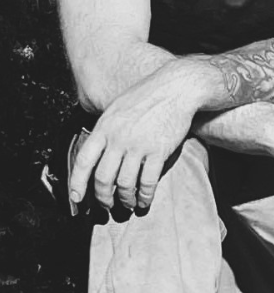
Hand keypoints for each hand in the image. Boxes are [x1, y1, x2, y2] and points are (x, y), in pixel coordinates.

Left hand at [68, 60, 203, 211]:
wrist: (177, 87)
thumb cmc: (149, 95)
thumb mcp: (118, 106)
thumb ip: (106, 128)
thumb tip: (97, 149)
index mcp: (105, 127)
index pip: (84, 161)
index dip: (77, 184)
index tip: (77, 199)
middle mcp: (118, 138)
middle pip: (103, 178)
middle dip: (103, 198)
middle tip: (106, 205)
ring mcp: (138, 145)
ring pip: (124, 183)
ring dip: (125, 199)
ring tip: (128, 204)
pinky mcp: (159, 150)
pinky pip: (147, 181)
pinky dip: (145, 196)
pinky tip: (145, 200)